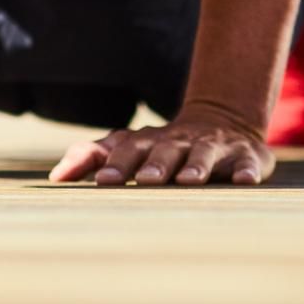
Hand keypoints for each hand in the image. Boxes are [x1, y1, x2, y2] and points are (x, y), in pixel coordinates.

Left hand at [49, 106, 274, 186]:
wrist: (223, 122)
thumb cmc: (164, 147)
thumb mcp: (129, 147)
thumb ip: (92, 156)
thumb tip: (54, 177)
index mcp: (149, 142)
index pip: (128, 149)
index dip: (115, 163)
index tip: (102, 181)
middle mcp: (180, 142)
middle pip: (166, 151)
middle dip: (156, 165)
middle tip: (146, 181)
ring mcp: (215, 147)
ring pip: (204, 154)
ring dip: (197, 165)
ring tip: (189, 180)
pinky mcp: (246, 157)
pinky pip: (248, 163)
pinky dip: (247, 171)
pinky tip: (244, 181)